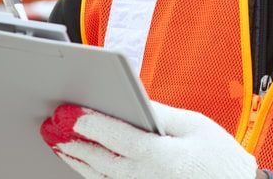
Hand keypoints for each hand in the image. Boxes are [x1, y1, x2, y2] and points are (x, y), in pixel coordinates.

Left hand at [40, 102, 259, 178]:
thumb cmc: (220, 161)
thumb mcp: (195, 126)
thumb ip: (160, 113)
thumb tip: (134, 100)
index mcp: (156, 155)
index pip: (111, 135)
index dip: (86, 121)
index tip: (68, 112)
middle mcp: (141, 178)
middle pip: (97, 158)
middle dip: (72, 140)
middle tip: (51, 125)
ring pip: (98, 177)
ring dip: (77, 159)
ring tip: (59, 144)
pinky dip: (93, 175)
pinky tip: (84, 165)